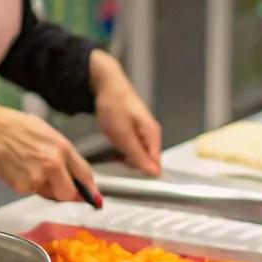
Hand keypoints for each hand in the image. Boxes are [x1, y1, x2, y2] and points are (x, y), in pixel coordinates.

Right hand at [0, 106, 98, 202]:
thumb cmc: (19, 127)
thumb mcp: (50, 134)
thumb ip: (66, 156)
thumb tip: (78, 178)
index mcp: (62, 148)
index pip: (84, 175)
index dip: (89, 189)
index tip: (93, 197)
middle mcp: (52, 163)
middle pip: (68, 194)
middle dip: (66, 193)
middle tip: (58, 184)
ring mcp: (37, 176)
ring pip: (49, 194)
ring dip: (46, 187)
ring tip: (32, 166)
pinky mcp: (22, 186)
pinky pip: (33, 191)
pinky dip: (29, 185)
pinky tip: (21, 169)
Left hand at [90, 52, 161, 175]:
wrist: (105, 84)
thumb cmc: (115, 103)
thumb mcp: (123, 134)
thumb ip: (138, 154)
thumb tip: (153, 171)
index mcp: (153, 134)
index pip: (156, 164)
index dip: (144, 173)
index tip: (131, 177)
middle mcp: (151, 133)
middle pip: (147, 161)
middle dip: (132, 164)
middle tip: (118, 160)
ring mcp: (142, 131)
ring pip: (138, 154)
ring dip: (126, 156)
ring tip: (115, 147)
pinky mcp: (134, 129)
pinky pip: (131, 146)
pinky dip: (122, 148)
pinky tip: (114, 144)